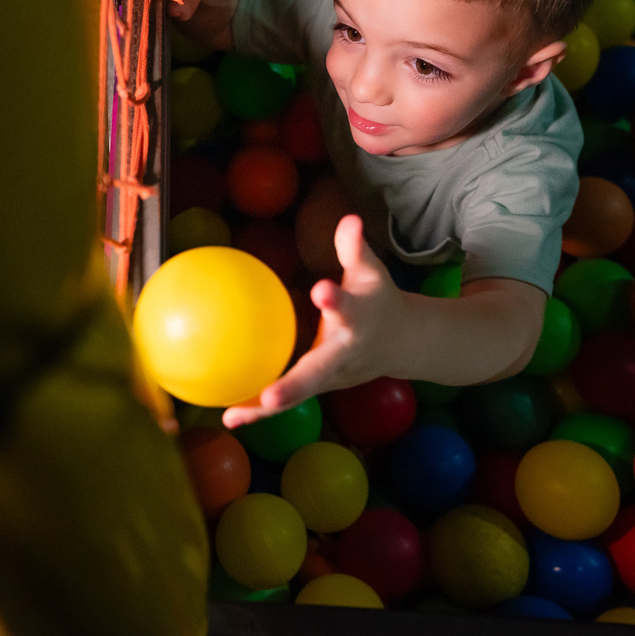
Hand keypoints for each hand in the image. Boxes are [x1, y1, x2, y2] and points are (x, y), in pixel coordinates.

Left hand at [222, 214, 406, 428]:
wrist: (405, 343)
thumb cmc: (379, 301)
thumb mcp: (371, 273)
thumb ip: (355, 249)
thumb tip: (349, 219)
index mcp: (359, 322)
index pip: (349, 311)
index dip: (336, 302)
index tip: (321, 290)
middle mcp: (345, 356)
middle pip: (319, 373)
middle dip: (295, 385)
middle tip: (270, 397)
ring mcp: (332, 378)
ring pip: (299, 395)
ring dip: (266, 409)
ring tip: (233, 416)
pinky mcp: (320, 387)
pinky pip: (289, 400)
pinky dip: (260, 410)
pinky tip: (229, 417)